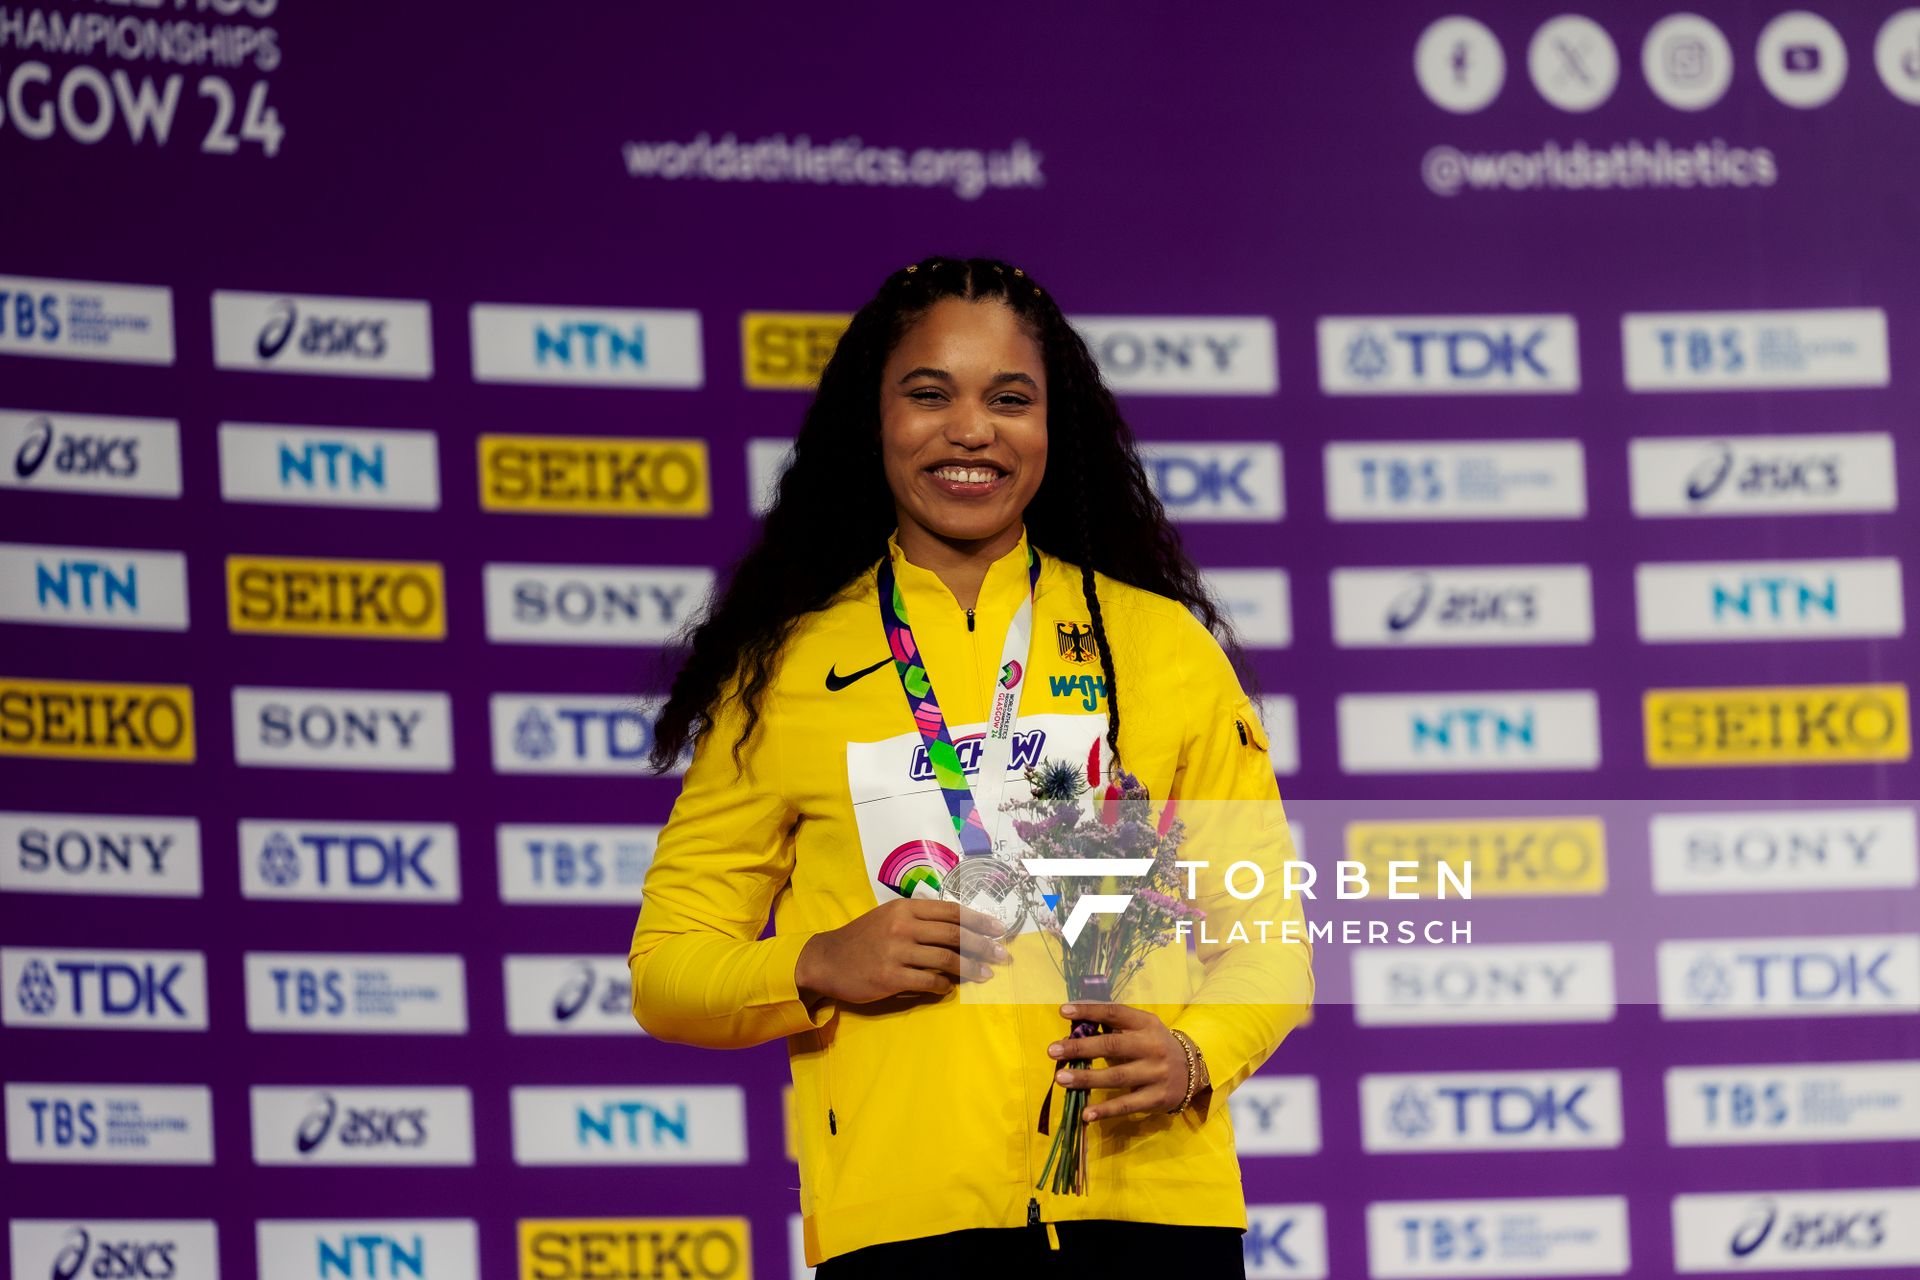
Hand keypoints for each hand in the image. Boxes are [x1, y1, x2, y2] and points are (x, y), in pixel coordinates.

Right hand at [795, 898, 1009, 1005]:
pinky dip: (943, 985)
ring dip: (970, 968)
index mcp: (905, 908)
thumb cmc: (862, 938)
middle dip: (983, 945)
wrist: (827, 960)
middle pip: (954, 934)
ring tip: (985, 975)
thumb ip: (918, 916)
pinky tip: (949, 987)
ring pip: (946, 959)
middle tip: (1002, 955)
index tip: (998, 929)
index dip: (978, 920)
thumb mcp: (888, 916)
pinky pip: (928, 981)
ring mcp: (897, 952)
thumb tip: (956, 924)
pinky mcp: (891, 977)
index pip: (951, 911)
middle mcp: (903, 926)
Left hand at [1047, 1002, 1210, 1120]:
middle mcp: (1152, 1046)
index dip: (1089, 1011)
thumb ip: (1115, 1027)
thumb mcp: (1142, 1029)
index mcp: (1146, 1024)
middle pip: (1112, 1046)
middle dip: (1080, 1048)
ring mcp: (1156, 1073)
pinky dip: (1105, 1110)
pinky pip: (1127, 1105)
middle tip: (1053, 1051)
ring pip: (1116, 1077)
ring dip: (1086, 1079)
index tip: (1063, 1011)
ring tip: (1060, 1079)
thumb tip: (1076, 1026)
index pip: (1115, 1013)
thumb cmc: (1155, 1046)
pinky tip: (1086, 1114)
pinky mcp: (1156, 1098)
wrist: (1193, 1072)